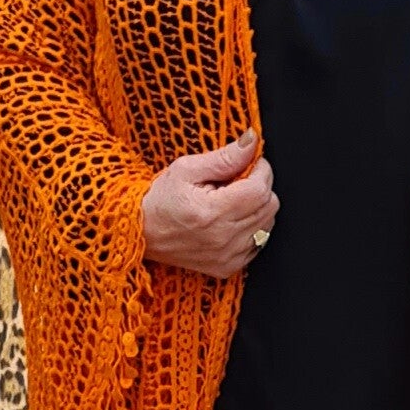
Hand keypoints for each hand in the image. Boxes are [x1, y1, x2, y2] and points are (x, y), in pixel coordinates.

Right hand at [142, 132, 278, 276]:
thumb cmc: (159, 200)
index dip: (261, 170)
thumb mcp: (186, 169)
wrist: (140, 232)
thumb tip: (251, 143)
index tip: (251, 163)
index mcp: (212, 212)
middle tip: (240, 179)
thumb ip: (224, 157)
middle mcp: (223, 238)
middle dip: (261, 187)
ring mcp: (227, 256)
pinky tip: (232, 220)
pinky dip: (253, 229)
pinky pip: (259, 244)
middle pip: (269, 207)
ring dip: (257, 208)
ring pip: (267, 225)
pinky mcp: (227, 266)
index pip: (260, 189)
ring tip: (233, 200)